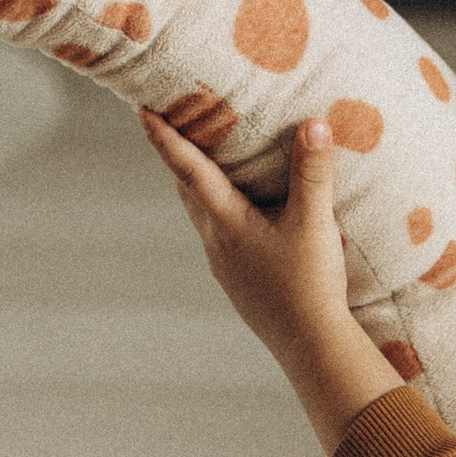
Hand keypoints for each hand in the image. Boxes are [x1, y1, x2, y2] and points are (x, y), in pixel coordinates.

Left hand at [140, 111, 401, 454]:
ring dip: (200, 184)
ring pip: (203, 214)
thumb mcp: (314, 223)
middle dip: (181, 156)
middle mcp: (216, 242)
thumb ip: (313, 173)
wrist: (311, 345)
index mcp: (225, 222)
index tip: (141, 111)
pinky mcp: (239, 282)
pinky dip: (221, 209)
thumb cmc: (309, 283)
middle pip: (188, 190)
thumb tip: (314, 124)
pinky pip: (220, 234)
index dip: (165, 138)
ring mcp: (225, 265)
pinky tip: (243, 211)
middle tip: (176, 124)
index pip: (189, 170)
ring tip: (208, 159)